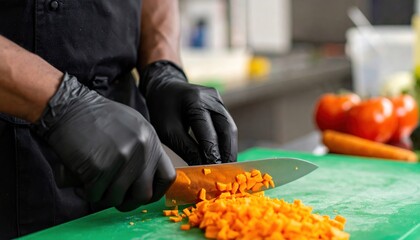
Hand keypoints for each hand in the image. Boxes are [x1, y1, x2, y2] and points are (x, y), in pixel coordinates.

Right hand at [33, 73, 175, 211]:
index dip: (155, 192)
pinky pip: (96, 195)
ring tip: (95, 183)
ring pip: (117, 198)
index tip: (141, 194)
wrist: (69, 107)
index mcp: (151, 140)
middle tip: (114, 195)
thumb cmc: (97, 118)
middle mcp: (141, 149)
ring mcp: (122, 157)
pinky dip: (87, 192)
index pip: (167, 177)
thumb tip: (145, 180)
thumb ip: (143, 150)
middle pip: (144, 195)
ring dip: (103, 196)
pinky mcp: (100, 166)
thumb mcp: (132, 127)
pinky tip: (83, 179)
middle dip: (128, 201)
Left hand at [140, 61, 237, 164]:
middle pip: (227, 129)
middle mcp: (212, 98)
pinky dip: (226, 142)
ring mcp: (219, 100)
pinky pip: (227, 126)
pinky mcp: (221, 104)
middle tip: (226, 173)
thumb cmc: (161, 109)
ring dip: (229, 149)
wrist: (164, 87)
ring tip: (226, 168)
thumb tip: (202, 168)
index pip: (209, 132)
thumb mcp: (168, 131)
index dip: (213, 154)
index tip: (214, 171)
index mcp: (195, 101)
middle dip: (227, 153)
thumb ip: (186, 148)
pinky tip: (223, 156)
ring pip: (230, 128)